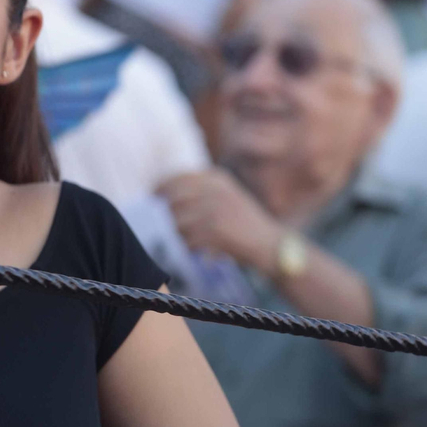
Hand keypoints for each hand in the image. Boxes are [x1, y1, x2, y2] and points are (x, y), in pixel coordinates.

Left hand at [158, 169, 281, 273]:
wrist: (273, 245)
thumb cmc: (245, 222)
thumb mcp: (228, 194)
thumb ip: (201, 189)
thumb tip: (161, 191)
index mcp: (217, 179)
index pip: (176, 178)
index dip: (161, 187)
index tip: (153, 195)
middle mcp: (214, 190)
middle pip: (172, 201)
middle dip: (170, 215)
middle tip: (175, 225)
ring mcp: (214, 210)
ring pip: (177, 222)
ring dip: (181, 234)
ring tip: (195, 239)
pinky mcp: (214, 231)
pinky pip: (187, 240)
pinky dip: (191, 247)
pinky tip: (201, 249)